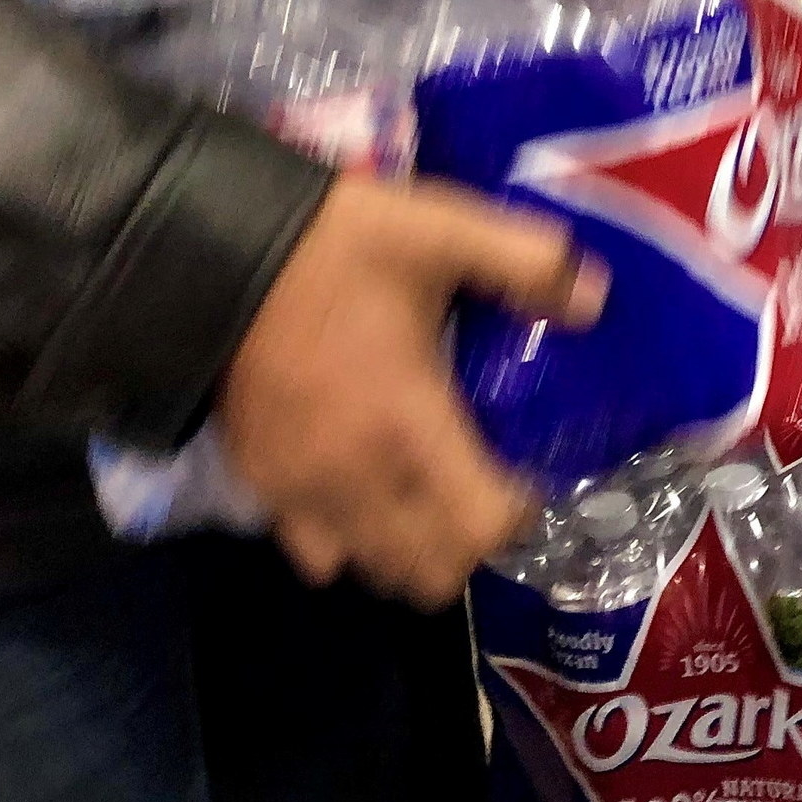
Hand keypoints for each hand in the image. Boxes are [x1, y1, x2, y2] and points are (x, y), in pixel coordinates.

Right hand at [217, 178, 604, 609]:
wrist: (207, 256)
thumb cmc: (332, 248)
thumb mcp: (439, 229)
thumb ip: (524, 261)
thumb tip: (594, 299)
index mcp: (409, 422)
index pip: (482, 527)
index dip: (521, 518)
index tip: (534, 486)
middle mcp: (358, 477)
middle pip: (431, 572)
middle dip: (470, 549)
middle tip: (486, 499)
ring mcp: (302, 493)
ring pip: (373, 571)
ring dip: (412, 553)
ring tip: (432, 501)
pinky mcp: (261, 487)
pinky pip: (316, 552)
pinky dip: (349, 544)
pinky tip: (367, 493)